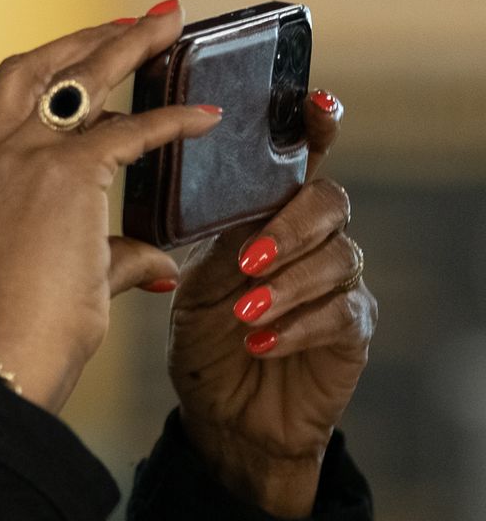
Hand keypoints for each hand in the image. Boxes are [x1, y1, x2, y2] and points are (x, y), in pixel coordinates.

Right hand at [0, 1, 224, 411]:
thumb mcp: (51, 284)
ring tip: (167, 26)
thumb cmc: (23, 340)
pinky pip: (126, 132)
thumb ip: (105, 258)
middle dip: (78, 41)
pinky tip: (207, 117)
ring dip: (121, 47)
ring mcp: (11, 162)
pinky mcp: (60, 174)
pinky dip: (170, 120)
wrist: (5, 358)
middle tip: (130, 21)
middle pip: (23, 73)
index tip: (85, 73)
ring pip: (68, 79)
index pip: (4, 118)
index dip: (48, 88)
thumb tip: (154, 258)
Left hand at [164, 90, 375, 517]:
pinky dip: (294, 326)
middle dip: (289, 226)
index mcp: (267, 215)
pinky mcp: (353, 330)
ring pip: (338, 258)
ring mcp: (339, 283)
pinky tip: (259, 342)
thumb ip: (188, 234)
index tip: (315, 105)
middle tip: (246, 261)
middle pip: (328, 201)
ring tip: (244, 312)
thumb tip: (166, 191)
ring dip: (285, 284)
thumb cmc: (205, 337)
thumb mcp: (188, 277)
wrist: (225, 415)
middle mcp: (311, 240)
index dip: (313, 130)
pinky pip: (340, 314)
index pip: (299, 160)